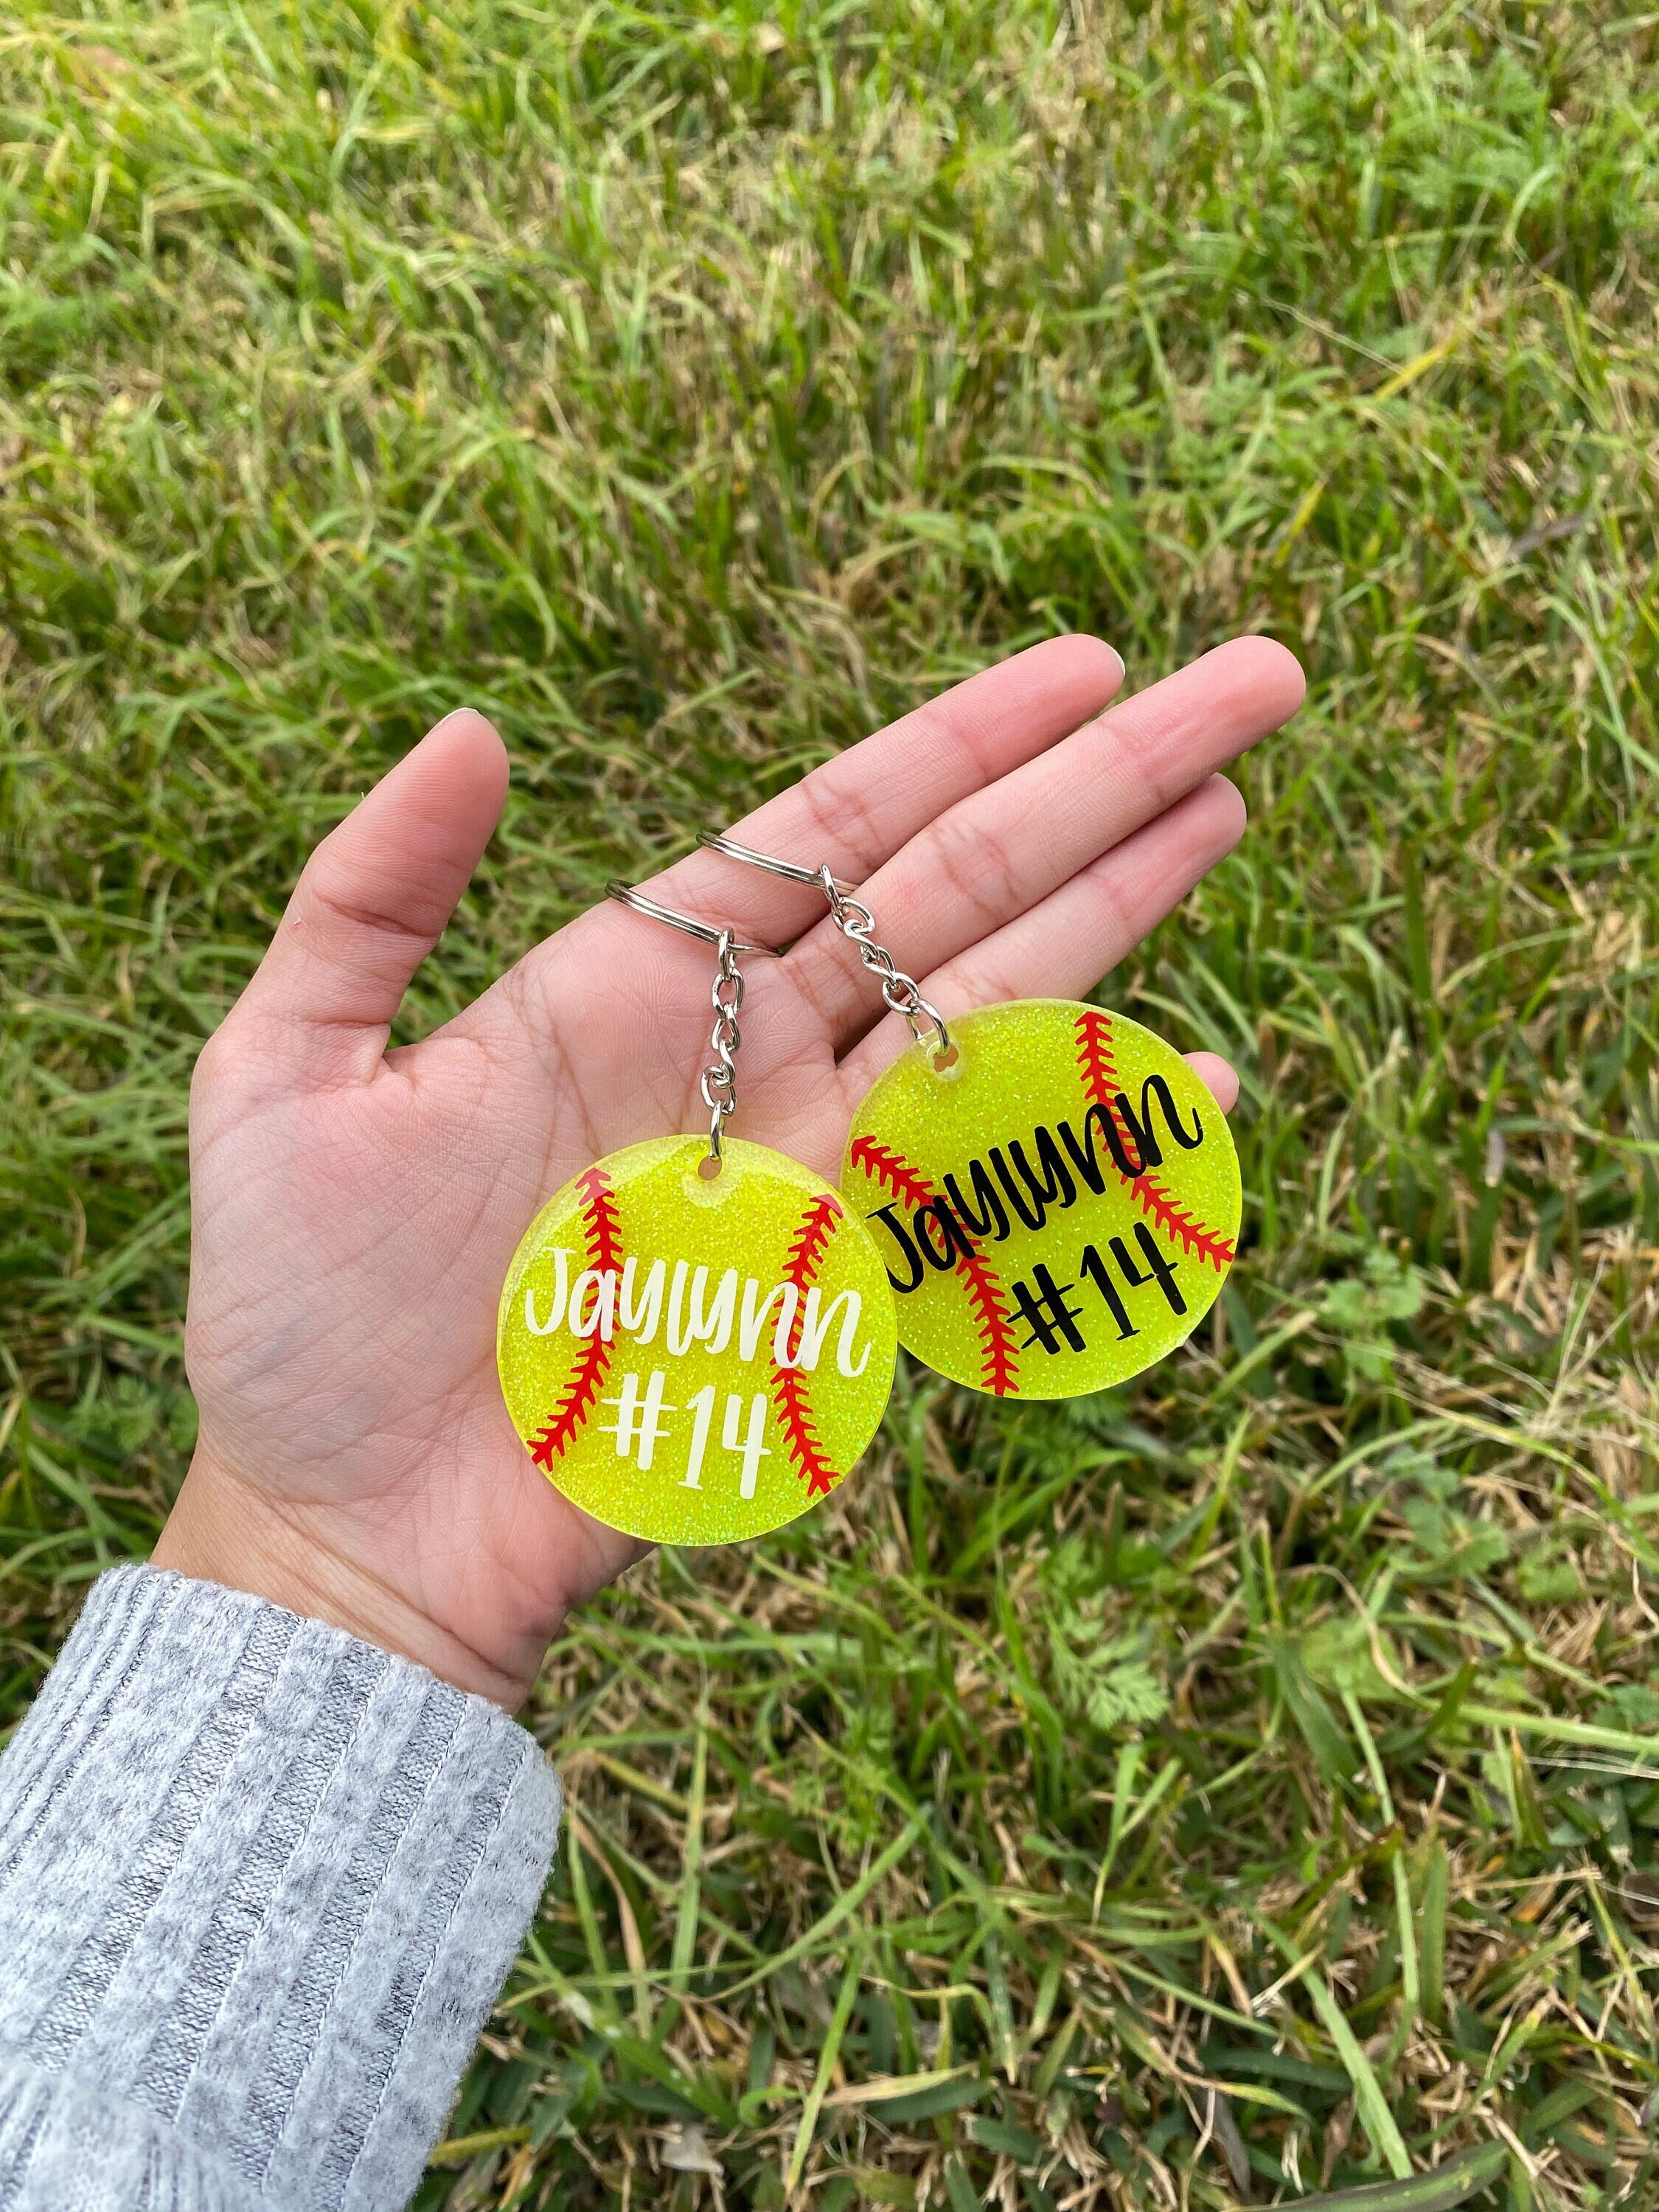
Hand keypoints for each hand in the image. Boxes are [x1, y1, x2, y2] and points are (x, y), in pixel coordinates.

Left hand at [155, 636, 1302, 1705]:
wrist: (343, 1527)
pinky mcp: (834, 1291)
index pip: (833, 826)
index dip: (963, 739)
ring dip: (1124, 908)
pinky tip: (1200, 1078)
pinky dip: (1097, 1137)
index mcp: (630, 977)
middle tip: (1252, 679)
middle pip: (957, 887)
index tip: (1085, 665)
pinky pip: (986, 1194)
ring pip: (998, 1008)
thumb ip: (368, 895)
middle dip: (1101, 782)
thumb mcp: (280, 1072)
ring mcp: (805, 1170)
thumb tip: (472, 727)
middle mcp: (745, 1054)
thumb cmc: (293, 1314)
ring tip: (1233, 803)